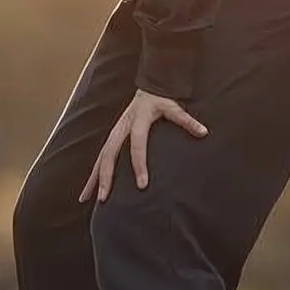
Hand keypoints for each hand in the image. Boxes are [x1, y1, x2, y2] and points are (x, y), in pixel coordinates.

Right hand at [82, 90, 207, 201]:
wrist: (148, 90)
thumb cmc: (161, 101)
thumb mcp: (174, 108)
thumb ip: (187, 120)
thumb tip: (203, 132)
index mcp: (136, 122)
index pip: (136, 146)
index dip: (139, 165)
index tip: (142, 185)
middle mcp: (120, 129)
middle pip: (108, 155)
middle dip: (105, 177)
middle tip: (105, 198)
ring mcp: (113, 134)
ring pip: (99, 159)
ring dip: (92, 179)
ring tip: (86, 199)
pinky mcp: (111, 139)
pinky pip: (100, 159)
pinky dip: (93, 174)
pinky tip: (89, 190)